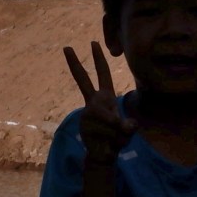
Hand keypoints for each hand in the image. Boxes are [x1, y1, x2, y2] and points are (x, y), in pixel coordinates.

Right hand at [63, 42, 135, 161]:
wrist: (102, 154)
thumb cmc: (116, 139)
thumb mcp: (127, 132)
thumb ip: (129, 127)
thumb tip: (129, 125)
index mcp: (106, 97)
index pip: (103, 74)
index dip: (99, 59)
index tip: (93, 43)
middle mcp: (94, 102)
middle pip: (82, 80)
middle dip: (75, 64)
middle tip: (66, 47)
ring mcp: (87, 112)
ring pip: (107, 117)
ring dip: (117, 133)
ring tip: (115, 140)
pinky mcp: (85, 124)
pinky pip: (106, 130)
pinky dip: (112, 140)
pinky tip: (108, 145)